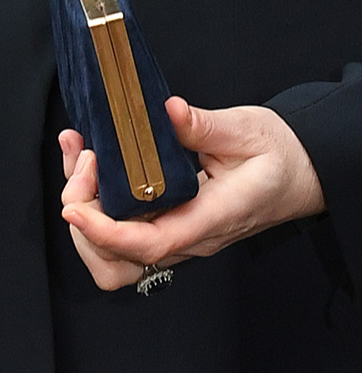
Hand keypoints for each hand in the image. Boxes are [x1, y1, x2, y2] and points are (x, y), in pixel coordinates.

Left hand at [57, 96, 325, 290]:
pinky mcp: (164, 225)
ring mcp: (174, 236)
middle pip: (118, 260)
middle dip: (85, 220)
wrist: (299, 174)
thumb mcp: (248, 132)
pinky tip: (88, 160)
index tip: (73, 207)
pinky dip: (92, 200)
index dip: (103, 232)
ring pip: (111, 252)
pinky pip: (117, 229)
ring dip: (84, 209)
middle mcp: (187, 238)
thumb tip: (169, 112)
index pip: (148, 244)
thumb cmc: (278, 157)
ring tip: (81, 156)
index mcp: (210, 219)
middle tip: (86, 163)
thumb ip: (205, 126)